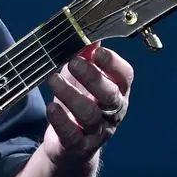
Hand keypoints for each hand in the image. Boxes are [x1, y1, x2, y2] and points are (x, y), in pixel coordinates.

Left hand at [43, 44, 133, 166]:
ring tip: (53, 79)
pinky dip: (61, 121)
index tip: (98, 51)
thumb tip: (86, 30)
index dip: (113, 63)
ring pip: (90, 115)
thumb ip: (85, 56)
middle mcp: (112, 112)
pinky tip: (51, 107)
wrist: (71, 146)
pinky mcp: (78, 146)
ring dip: (71, 95)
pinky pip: (72, 136)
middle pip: (110, 96)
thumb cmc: (79, 103)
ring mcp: (97, 131)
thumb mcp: (82, 78)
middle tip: (74, 63)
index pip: (125, 76)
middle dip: (93, 78)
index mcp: (117, 91)